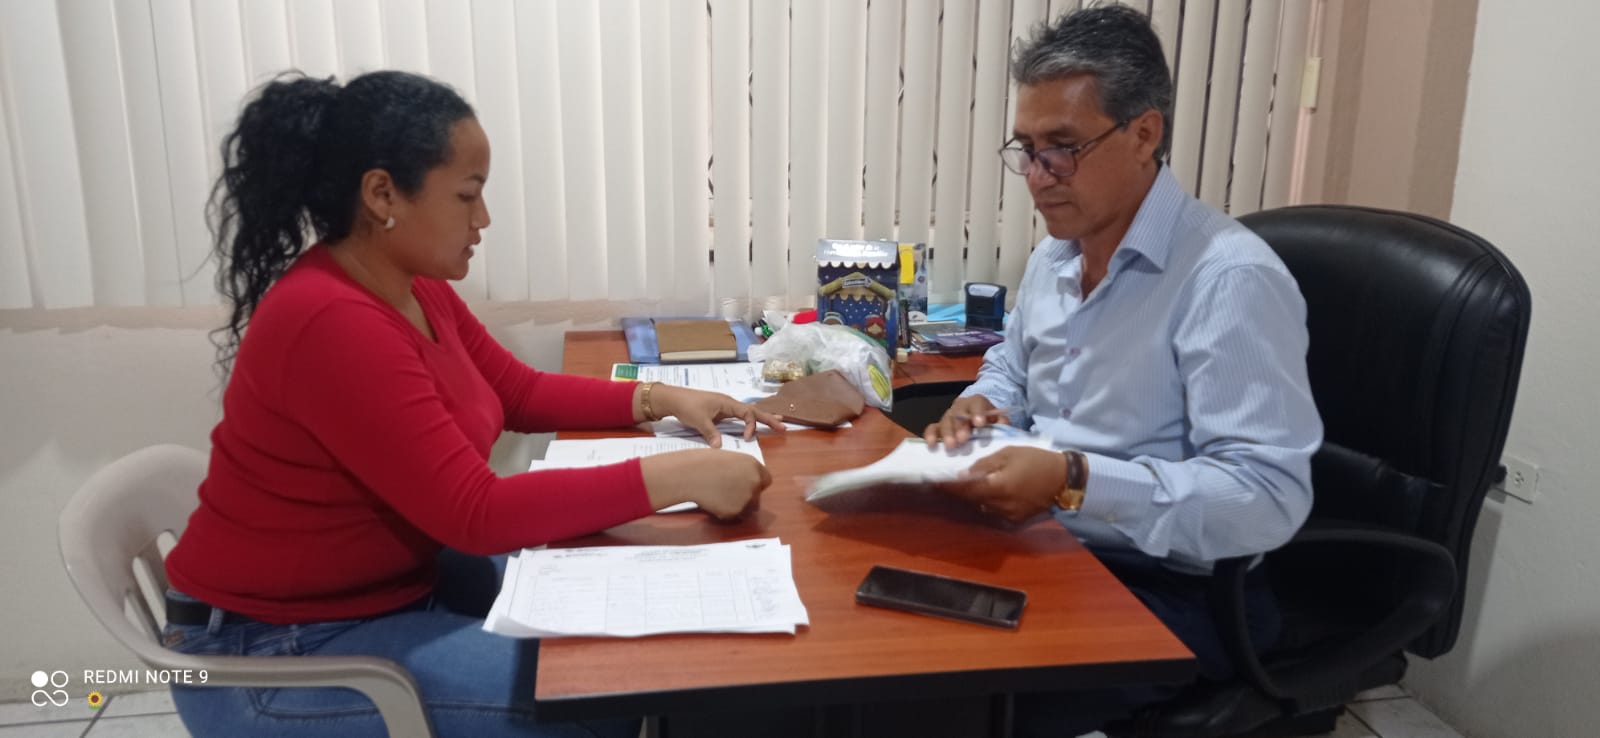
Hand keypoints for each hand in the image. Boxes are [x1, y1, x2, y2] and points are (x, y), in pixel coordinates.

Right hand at [640, 449, 772, 519]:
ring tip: (719, 499)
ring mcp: (747, 497)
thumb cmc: (703, 462)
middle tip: (730, 495)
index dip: (756, 484)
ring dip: (738, 507)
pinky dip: (726, 512)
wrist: (690, 474)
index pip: (766, 480)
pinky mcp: (737, 510)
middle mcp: (754, 481)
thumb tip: (743, 480)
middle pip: (758, 496)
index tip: (746, 487)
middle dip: (747, 498)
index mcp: (753, 465)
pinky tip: (714, 503)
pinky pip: (735, 515)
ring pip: (748, 508)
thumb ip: (741, 470)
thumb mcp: (729, 460)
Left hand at [652, 384, 785, 444]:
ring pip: (748, 413)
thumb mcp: (699, 421)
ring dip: (762, 418)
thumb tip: (720, 447)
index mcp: (727, 403)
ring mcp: (725, 408)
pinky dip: (750, 421)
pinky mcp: (720, 413)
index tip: (748, 437)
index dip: (751, 425)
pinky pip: (740, 416)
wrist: (673, 399)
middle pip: (753, 411)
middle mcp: (729, 404)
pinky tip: (754, 426)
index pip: (747, 413)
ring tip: (777, 422)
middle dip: (768, 419)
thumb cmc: (687, 406)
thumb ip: (711, 433)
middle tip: (783, 427)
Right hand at [923, 394, 1010, 447]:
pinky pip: (932, 428)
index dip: (977, 412)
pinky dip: (931, 435)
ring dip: (947, 434)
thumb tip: (1003, 424)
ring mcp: (948, 415)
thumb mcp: (999, 419)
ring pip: (945, 421)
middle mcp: (960, 406)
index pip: (977, 404)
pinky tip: (932, 444)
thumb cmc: (989, 420)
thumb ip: (1002, 421)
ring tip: (951, 446)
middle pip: (958, 414)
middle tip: (963, 439)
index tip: (979, 423)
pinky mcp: (939, 426)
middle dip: (960, 427)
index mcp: (976, 402)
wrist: (978, 417)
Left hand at [930, 447, 1064, 522]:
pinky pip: (994, 512)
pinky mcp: (1016, 520)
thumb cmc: (1035, 460)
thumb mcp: (1008, 454)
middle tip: (946, 482)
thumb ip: (984, 465)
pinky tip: (988, 493)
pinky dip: (988, 502)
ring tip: (966, 485)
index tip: (932, 481)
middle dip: (958, 492)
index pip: (963, 490)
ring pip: (981, 507)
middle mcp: (999, 507)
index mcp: (996, 488)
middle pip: (971, 500)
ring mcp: (1007, 516)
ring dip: (973, 497)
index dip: (947, 486)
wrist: (1064, 479)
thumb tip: (963, 474)